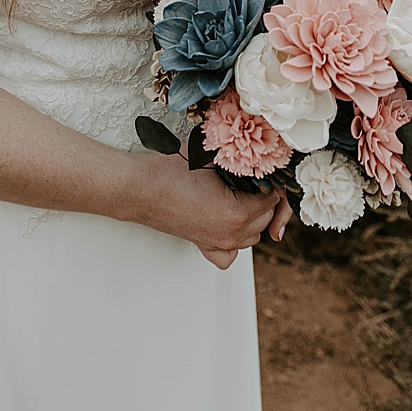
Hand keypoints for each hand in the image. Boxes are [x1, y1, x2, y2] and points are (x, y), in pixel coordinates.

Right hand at [125, 150, 285, 267]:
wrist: (140, 188)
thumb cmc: (170, 172)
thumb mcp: (213, 157)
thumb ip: (241, 160)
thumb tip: (258, 155)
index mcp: (237, 213)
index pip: (272, 200)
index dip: (271, 182)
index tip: (266, 170)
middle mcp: (229, 234)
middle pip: (264, 220)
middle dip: (264, 199)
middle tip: (255, 179)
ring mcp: (216, 242)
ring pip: (251, 237)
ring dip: (253, 219)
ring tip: (244, 196)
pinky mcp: (202, 245)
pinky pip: (229, 255)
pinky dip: (234, 242)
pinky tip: (230, 224)